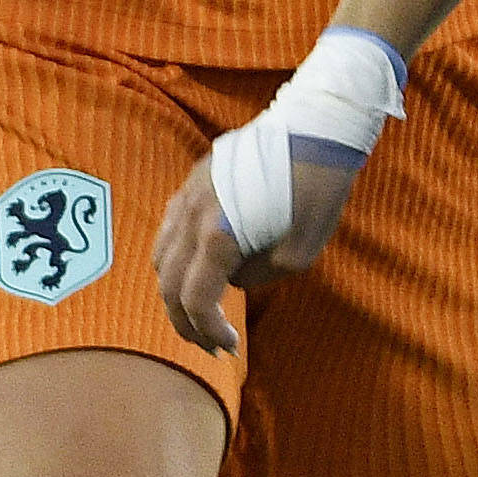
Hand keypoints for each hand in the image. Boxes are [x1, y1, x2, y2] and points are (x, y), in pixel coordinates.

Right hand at [151, 136, 365, 354]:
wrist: (315, 129)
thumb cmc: (317, 191)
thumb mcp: (300, 252)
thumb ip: (259, 276)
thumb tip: (233, 279)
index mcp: (218, 236)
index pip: (196, 300)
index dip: (207, 331)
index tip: (228, 348)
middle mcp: (192, 216)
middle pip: (168, 285)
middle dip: (186, 322)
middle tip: (209, 344)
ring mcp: (187, 195)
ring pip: (161, 257)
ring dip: (176, 291)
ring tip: (200, 312)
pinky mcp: (192, 181)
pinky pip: (168, 230)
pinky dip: (174, 260)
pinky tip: (197, 269)